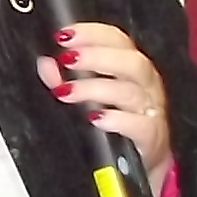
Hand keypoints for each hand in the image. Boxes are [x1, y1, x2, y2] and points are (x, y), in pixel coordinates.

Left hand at [38, 23, 175, 181]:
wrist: (140, 162)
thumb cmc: (115, 122)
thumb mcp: (87, 98)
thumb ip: (63, 79)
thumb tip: (45, 64)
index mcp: (131, 68)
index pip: (118, 40)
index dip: (93, 33)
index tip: (65, 36)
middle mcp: (146, 85)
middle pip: (131, 61)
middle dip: (97, 56)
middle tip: (67, 59)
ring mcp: (150, 111)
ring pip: (131, 91)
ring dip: (96, 88)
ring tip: (67, 91)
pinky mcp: (151, 137)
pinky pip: (140, 125)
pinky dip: (117, 120)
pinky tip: (96, 118)